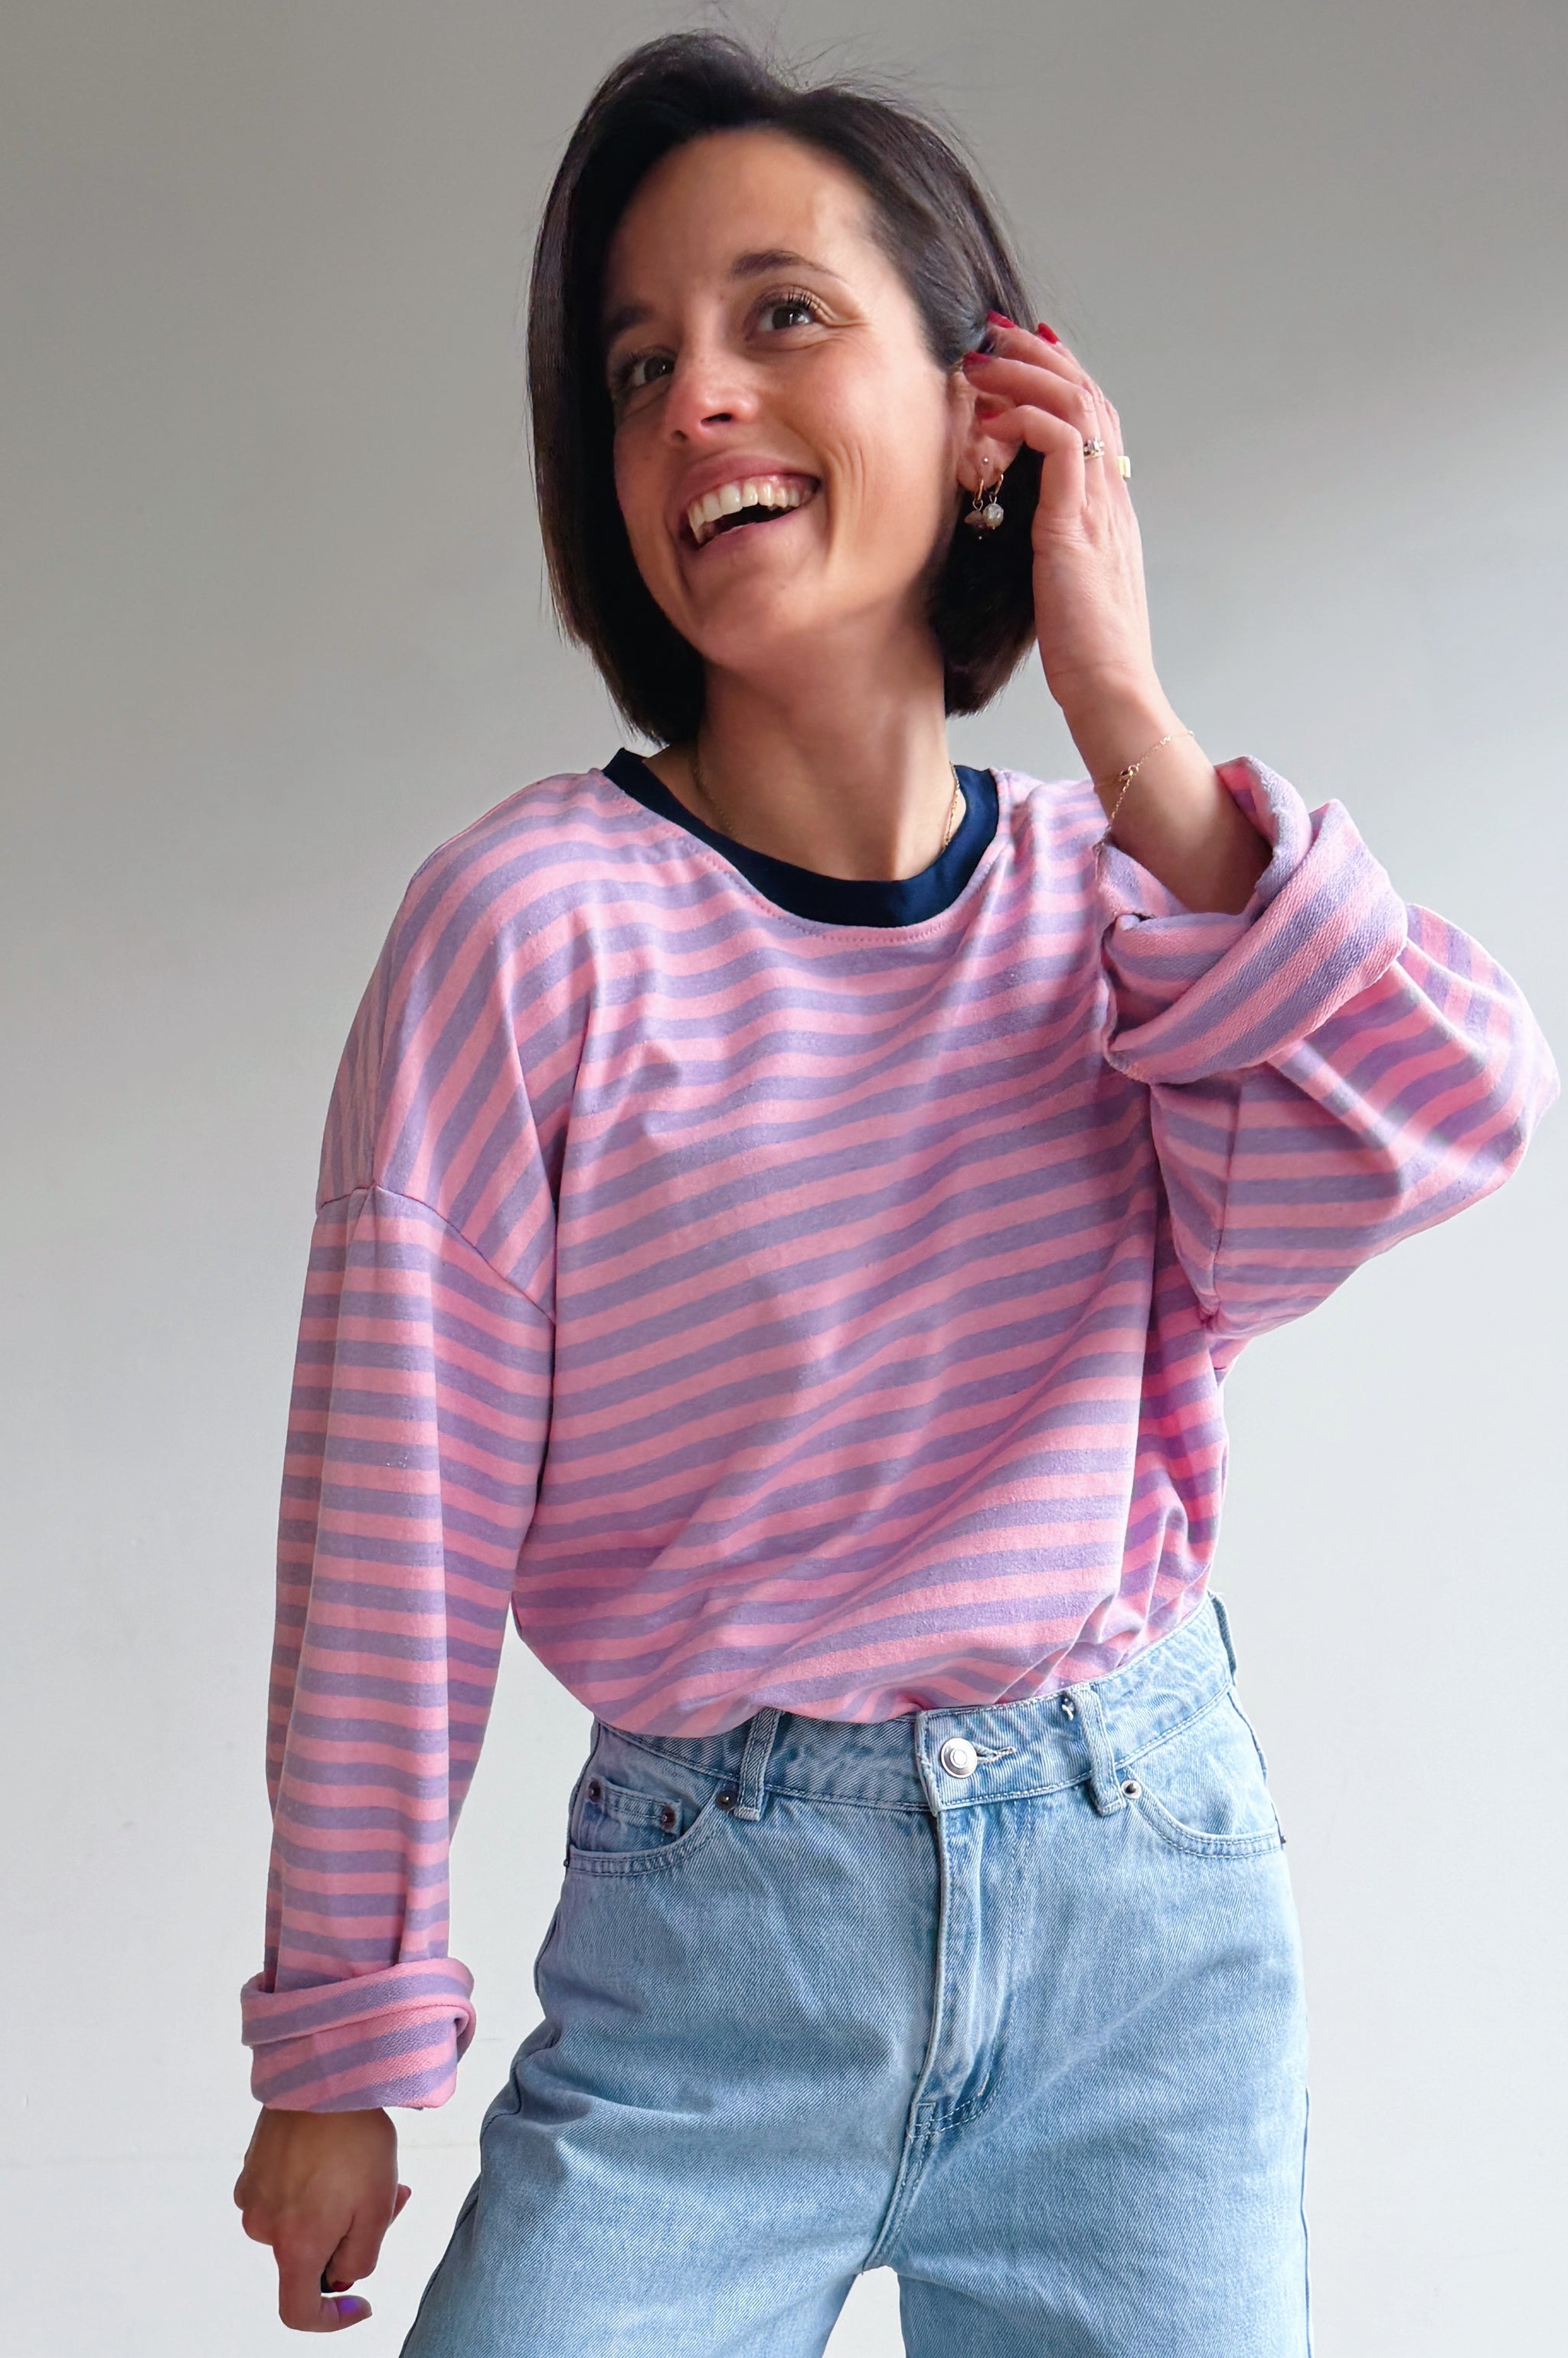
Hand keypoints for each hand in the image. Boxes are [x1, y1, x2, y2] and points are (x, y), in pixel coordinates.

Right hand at [234, 2105, 410, 2331]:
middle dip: (350, 2237)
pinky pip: (286, 2192)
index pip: (298, 2311)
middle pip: (308, 2257)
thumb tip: (341, 2275)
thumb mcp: (376, 2208)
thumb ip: (360, 2257)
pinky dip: (313, 2186)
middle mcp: (264, 2227)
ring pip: (300, 2221)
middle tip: (393, 2197)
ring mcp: (254, 2193)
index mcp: (293, 2246)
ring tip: (372, 2166)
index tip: (361, 2302)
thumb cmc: (353, 2141)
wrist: (322, 2075)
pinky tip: (338, 2151)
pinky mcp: (253, 2164)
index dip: (331, 2319)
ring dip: (335, 2207)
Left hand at [961, 319, 1158, 720]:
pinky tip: (992, 425)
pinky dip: (1025, 420)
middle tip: (996, 331)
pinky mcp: (1075, 527)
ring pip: (1075, 406)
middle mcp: (1112, 497)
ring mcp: (1099, 509)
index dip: (1060, 375)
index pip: (1095, 418)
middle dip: (1039, 354)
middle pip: (1088, 395)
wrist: (1113, 692)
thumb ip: (1054, 542)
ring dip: (1026, 374)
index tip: (1023, 348)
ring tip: (984, 362)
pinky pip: (1061, 445)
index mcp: (1111, 509)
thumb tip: (1024, 519)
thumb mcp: (1066, 583)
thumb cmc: (1085, 653)